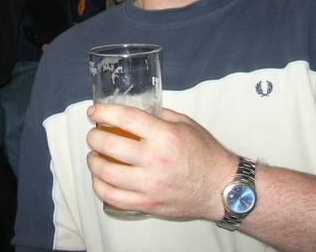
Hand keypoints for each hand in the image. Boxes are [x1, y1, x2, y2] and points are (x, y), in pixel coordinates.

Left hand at [86, 104, 235, 220]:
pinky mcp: (147, 204)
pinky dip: (100, 186)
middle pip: (108, 144)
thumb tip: (133, 110)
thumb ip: (158, 115)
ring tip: (94, 156)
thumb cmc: (206, 155)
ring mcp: (149, 185)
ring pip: (105, 173)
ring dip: (93, 161)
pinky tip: (100, 178)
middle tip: (94, 134)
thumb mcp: (185, 124)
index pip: (124, 118)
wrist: (223, 189)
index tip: (93, 111)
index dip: (103, 112)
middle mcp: (154, 160)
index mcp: (164, 136)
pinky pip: (113, 197)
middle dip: (93, 136)